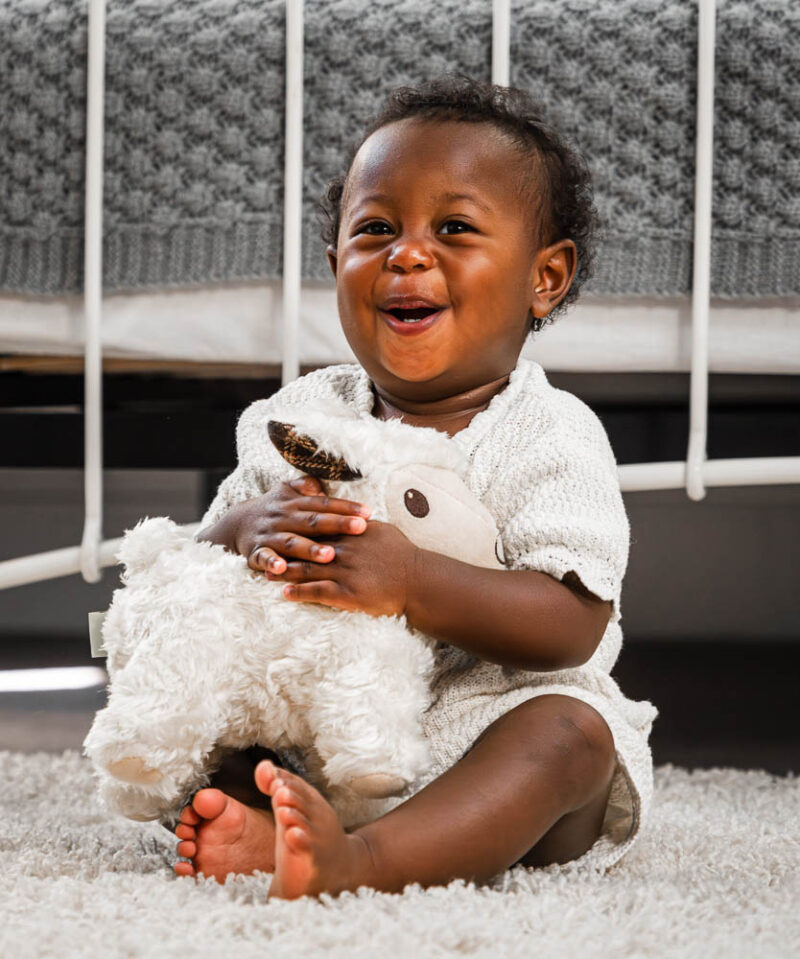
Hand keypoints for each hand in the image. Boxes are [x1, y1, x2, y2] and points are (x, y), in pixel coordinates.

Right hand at [197, 476, 371, 573]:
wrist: (236, 523)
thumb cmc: (273, 508)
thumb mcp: (288, 491)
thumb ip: (307, 486)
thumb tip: (327, 482)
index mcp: (295, 503)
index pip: (324, 504)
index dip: (346, 507)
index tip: (368, 513)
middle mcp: (283, 517)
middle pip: (313, 521)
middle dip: (337, 524)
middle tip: (360, 528)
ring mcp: (270, 535)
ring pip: (291, 542)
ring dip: (309, 549)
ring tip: (329, 555)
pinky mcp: (256, 552)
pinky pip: (264, 558)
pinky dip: (272, 564)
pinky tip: (283, 570)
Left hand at [266, 519, 417, 617]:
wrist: (418, 580)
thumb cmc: (404, 556)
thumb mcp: (384, 531)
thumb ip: (365, 525)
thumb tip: (357, 518)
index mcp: (352, 534)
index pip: (320, 528)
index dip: (300, 529)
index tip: (284, 528)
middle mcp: (345, 551)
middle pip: (307, 548)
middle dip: (285, 549)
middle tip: (267, 550)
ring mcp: (344, 572)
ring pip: (307, 570)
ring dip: (285, 572)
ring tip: (267, 574)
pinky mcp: (347, 594)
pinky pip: (317, 592)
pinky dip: (299, 593)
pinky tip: (285, 594)